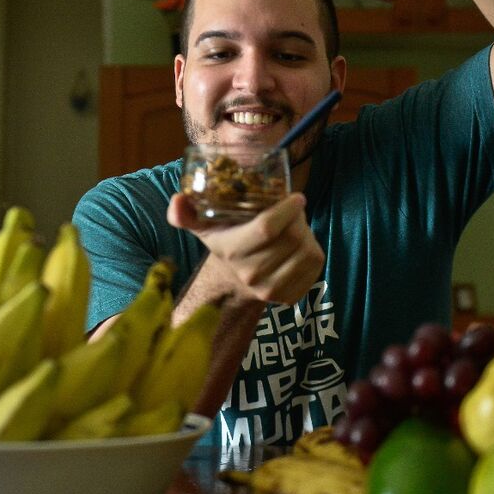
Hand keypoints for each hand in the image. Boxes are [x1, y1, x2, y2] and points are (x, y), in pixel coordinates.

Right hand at [167, 192, 324, 306]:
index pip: (267, 228)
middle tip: (293, 208)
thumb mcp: (203, 224)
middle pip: (291, 238)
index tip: (295, 197)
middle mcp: (251, 275)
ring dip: (307, 233)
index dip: (286, 210)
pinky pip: (315, 266)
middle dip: (297, 217)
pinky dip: (312, 249)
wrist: (234, 279)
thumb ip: (185, 212)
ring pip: (307, 251)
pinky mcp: (291, 296)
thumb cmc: (225, 240)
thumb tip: (178, 200)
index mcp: (232, 251)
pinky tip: (299, 245)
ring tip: (296, 226)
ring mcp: (272, 290)